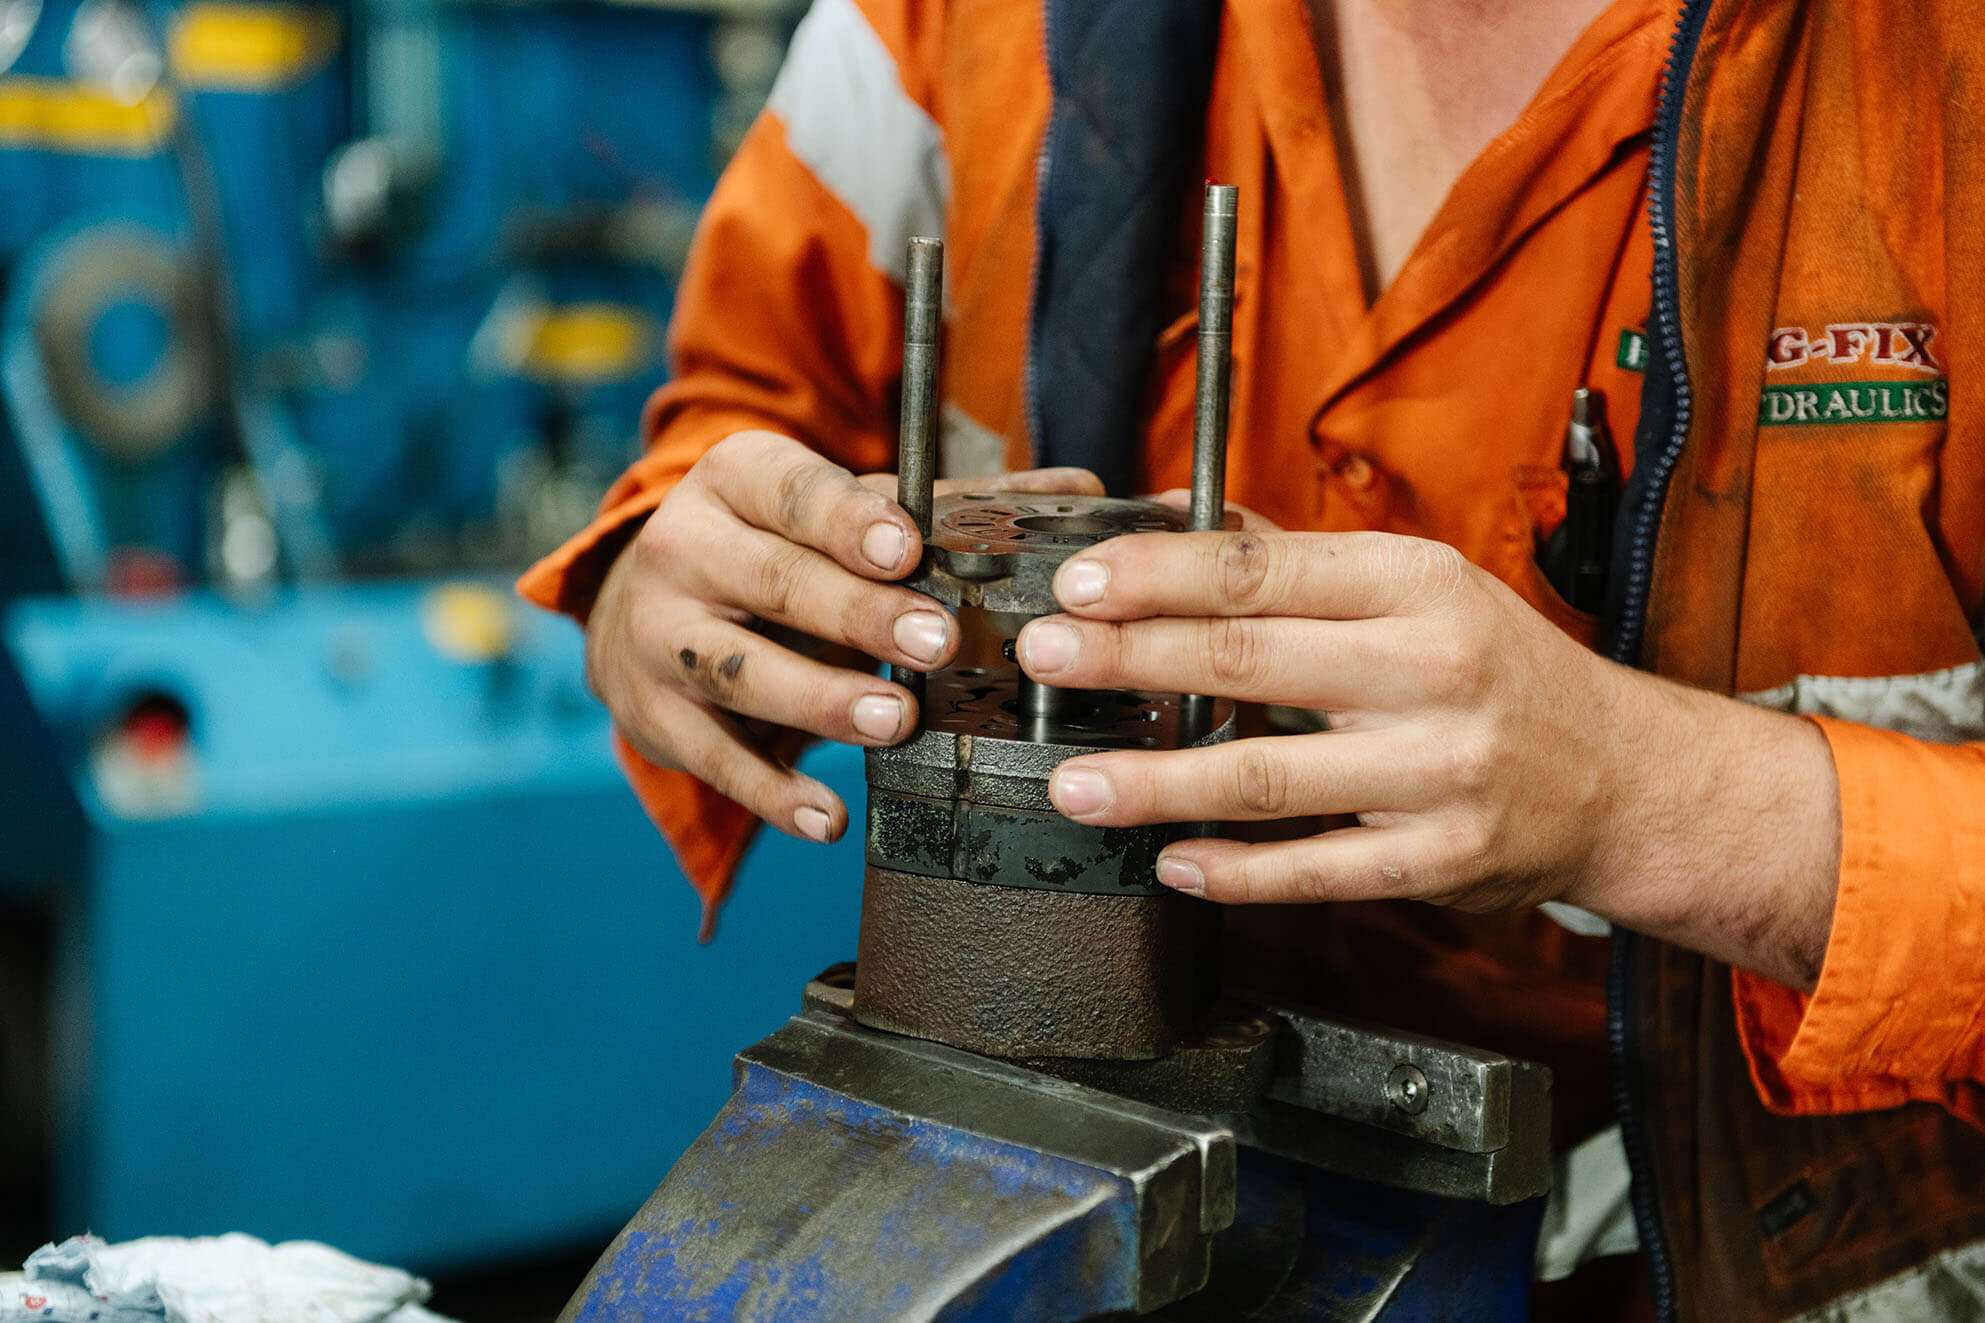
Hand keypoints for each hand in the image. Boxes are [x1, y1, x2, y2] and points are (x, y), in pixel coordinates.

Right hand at [586, 429, 1101, 844]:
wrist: (636, 609)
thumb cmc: (772, 551)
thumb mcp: (837, 512)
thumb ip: (949, 507)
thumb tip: (1080, 489)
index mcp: (735, 479)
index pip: (792, 492)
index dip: (850, 523)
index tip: (910, 550)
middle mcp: (684, 550)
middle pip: (775, 582)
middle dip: (858, 615)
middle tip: (936, 643)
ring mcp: (660, 637)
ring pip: (741, 672)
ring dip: (821, 701)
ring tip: (894, 722)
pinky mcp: (654, 717)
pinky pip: (716, 760)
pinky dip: (773, 795)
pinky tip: (830, 817)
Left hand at [1016, 529, 1842, 988]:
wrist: (1624, 775)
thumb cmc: (1500, 668)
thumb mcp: (1423, 586)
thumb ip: (1303, 565)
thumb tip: (1188, 526)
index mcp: (1416, 585)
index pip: (1261, 570)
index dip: (1158, 574)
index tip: (1079, 582)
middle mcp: (1429, 672)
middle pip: (1250, 660)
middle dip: (1131, 660)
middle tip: (1044, 659)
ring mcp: (1436, 774)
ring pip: (1269, 778)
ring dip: (1158, 783)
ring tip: (1072, 784)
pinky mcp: (1440, 861)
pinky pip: (1318, 871)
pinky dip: (1237, 871)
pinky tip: (1170, 861)